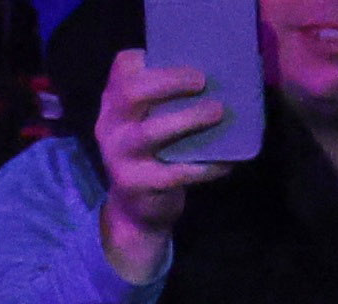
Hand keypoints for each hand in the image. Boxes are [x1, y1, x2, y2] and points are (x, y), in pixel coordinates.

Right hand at [87, 48, 236, 286]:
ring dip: (188, 119)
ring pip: (150, 133)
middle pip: (131, 93)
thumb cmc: (150, 155)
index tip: (181, 58)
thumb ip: (162, 101)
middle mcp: (111, 127)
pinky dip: (204, 167)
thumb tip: (219, 73)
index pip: (123, 68)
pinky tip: (226, 162)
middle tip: (201, 81)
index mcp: (114, 105)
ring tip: (217, 112)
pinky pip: (175, 173)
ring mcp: (121, 158)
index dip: (148, 57)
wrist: (133, 213)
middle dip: (170, 81)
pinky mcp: (139, 186)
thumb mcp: (144, 124)